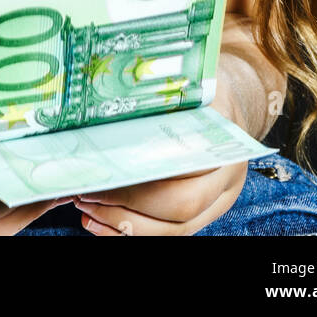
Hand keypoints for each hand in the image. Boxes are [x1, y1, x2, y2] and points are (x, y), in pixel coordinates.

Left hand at [70, 82, 249, 235]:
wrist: (228, 106)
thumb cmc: (203, 91)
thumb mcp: (191, 85)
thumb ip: (163, 95)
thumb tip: (112, 90)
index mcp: (226, 146)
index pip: (187, 172)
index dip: (144, 181)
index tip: (105, 172)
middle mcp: (226, 181)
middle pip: (181, 210)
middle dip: (129, 208)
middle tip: (88, 194)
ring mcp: (216, 202)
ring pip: (173, 229)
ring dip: (125, 226)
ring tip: (88, 210)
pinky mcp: (199, 213)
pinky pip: (166, 232)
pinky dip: (131, 231)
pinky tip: (100, 222)